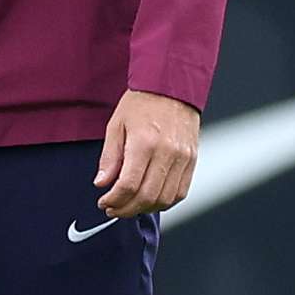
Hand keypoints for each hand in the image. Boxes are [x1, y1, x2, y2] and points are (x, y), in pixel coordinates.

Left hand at [94, 90, 199, 216]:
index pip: (128, 185)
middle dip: (127, 209)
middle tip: (114, 209)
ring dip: (145, 209)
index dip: (114, 200)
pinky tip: (150, 199)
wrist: (171, 85)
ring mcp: (183, 158)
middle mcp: (167, 153)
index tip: (104, 202)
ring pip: (165, 199)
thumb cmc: (142, 103)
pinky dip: (164, 202)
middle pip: (147, 196)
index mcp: (144, 143)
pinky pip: (180, 192)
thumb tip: (102, 183)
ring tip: (130, 206)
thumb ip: (109, 157)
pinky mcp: (192, 160)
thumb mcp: (116, 125)